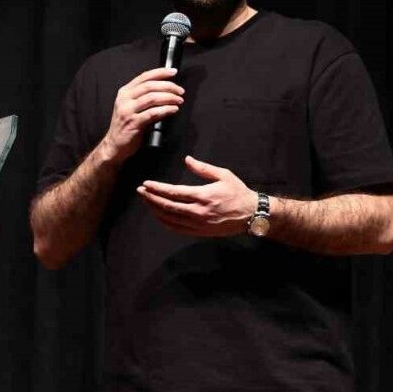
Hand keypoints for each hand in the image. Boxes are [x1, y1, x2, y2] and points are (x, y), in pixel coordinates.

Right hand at [97, 67, 183, 164]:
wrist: (114, 145)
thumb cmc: (125, 126)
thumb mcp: (130, 107)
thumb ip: (144, 98)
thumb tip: (166, 91)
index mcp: (124, 92)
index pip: (144, 77)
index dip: (160, 73)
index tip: (173, 72)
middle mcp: (124, 99)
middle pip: (150, 86)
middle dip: (168, 86)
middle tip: (180, 91)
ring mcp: (128, 111)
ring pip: (152, 98)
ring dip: (169, 98)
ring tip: (179, 100)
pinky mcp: (133, 123)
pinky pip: (152, 113)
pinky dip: (165, 110)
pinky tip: (173, 110)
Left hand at [136, 155, 256, 237]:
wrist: (251, 214)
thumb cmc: (238, 192)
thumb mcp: (223, 175)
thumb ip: (203, 168)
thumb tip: (187, 159)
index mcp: (202, 195)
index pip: (173, 192)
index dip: (157, 188)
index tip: (146, 184)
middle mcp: (198, 211)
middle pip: (167, 206)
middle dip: (151, 198)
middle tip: (140, 191)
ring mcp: (198, 223)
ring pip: (170, 218)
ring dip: (155, 210)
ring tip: (146, 201)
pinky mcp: (200, 232)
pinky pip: (178, 229)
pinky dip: (165, 222)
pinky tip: (158, 216)